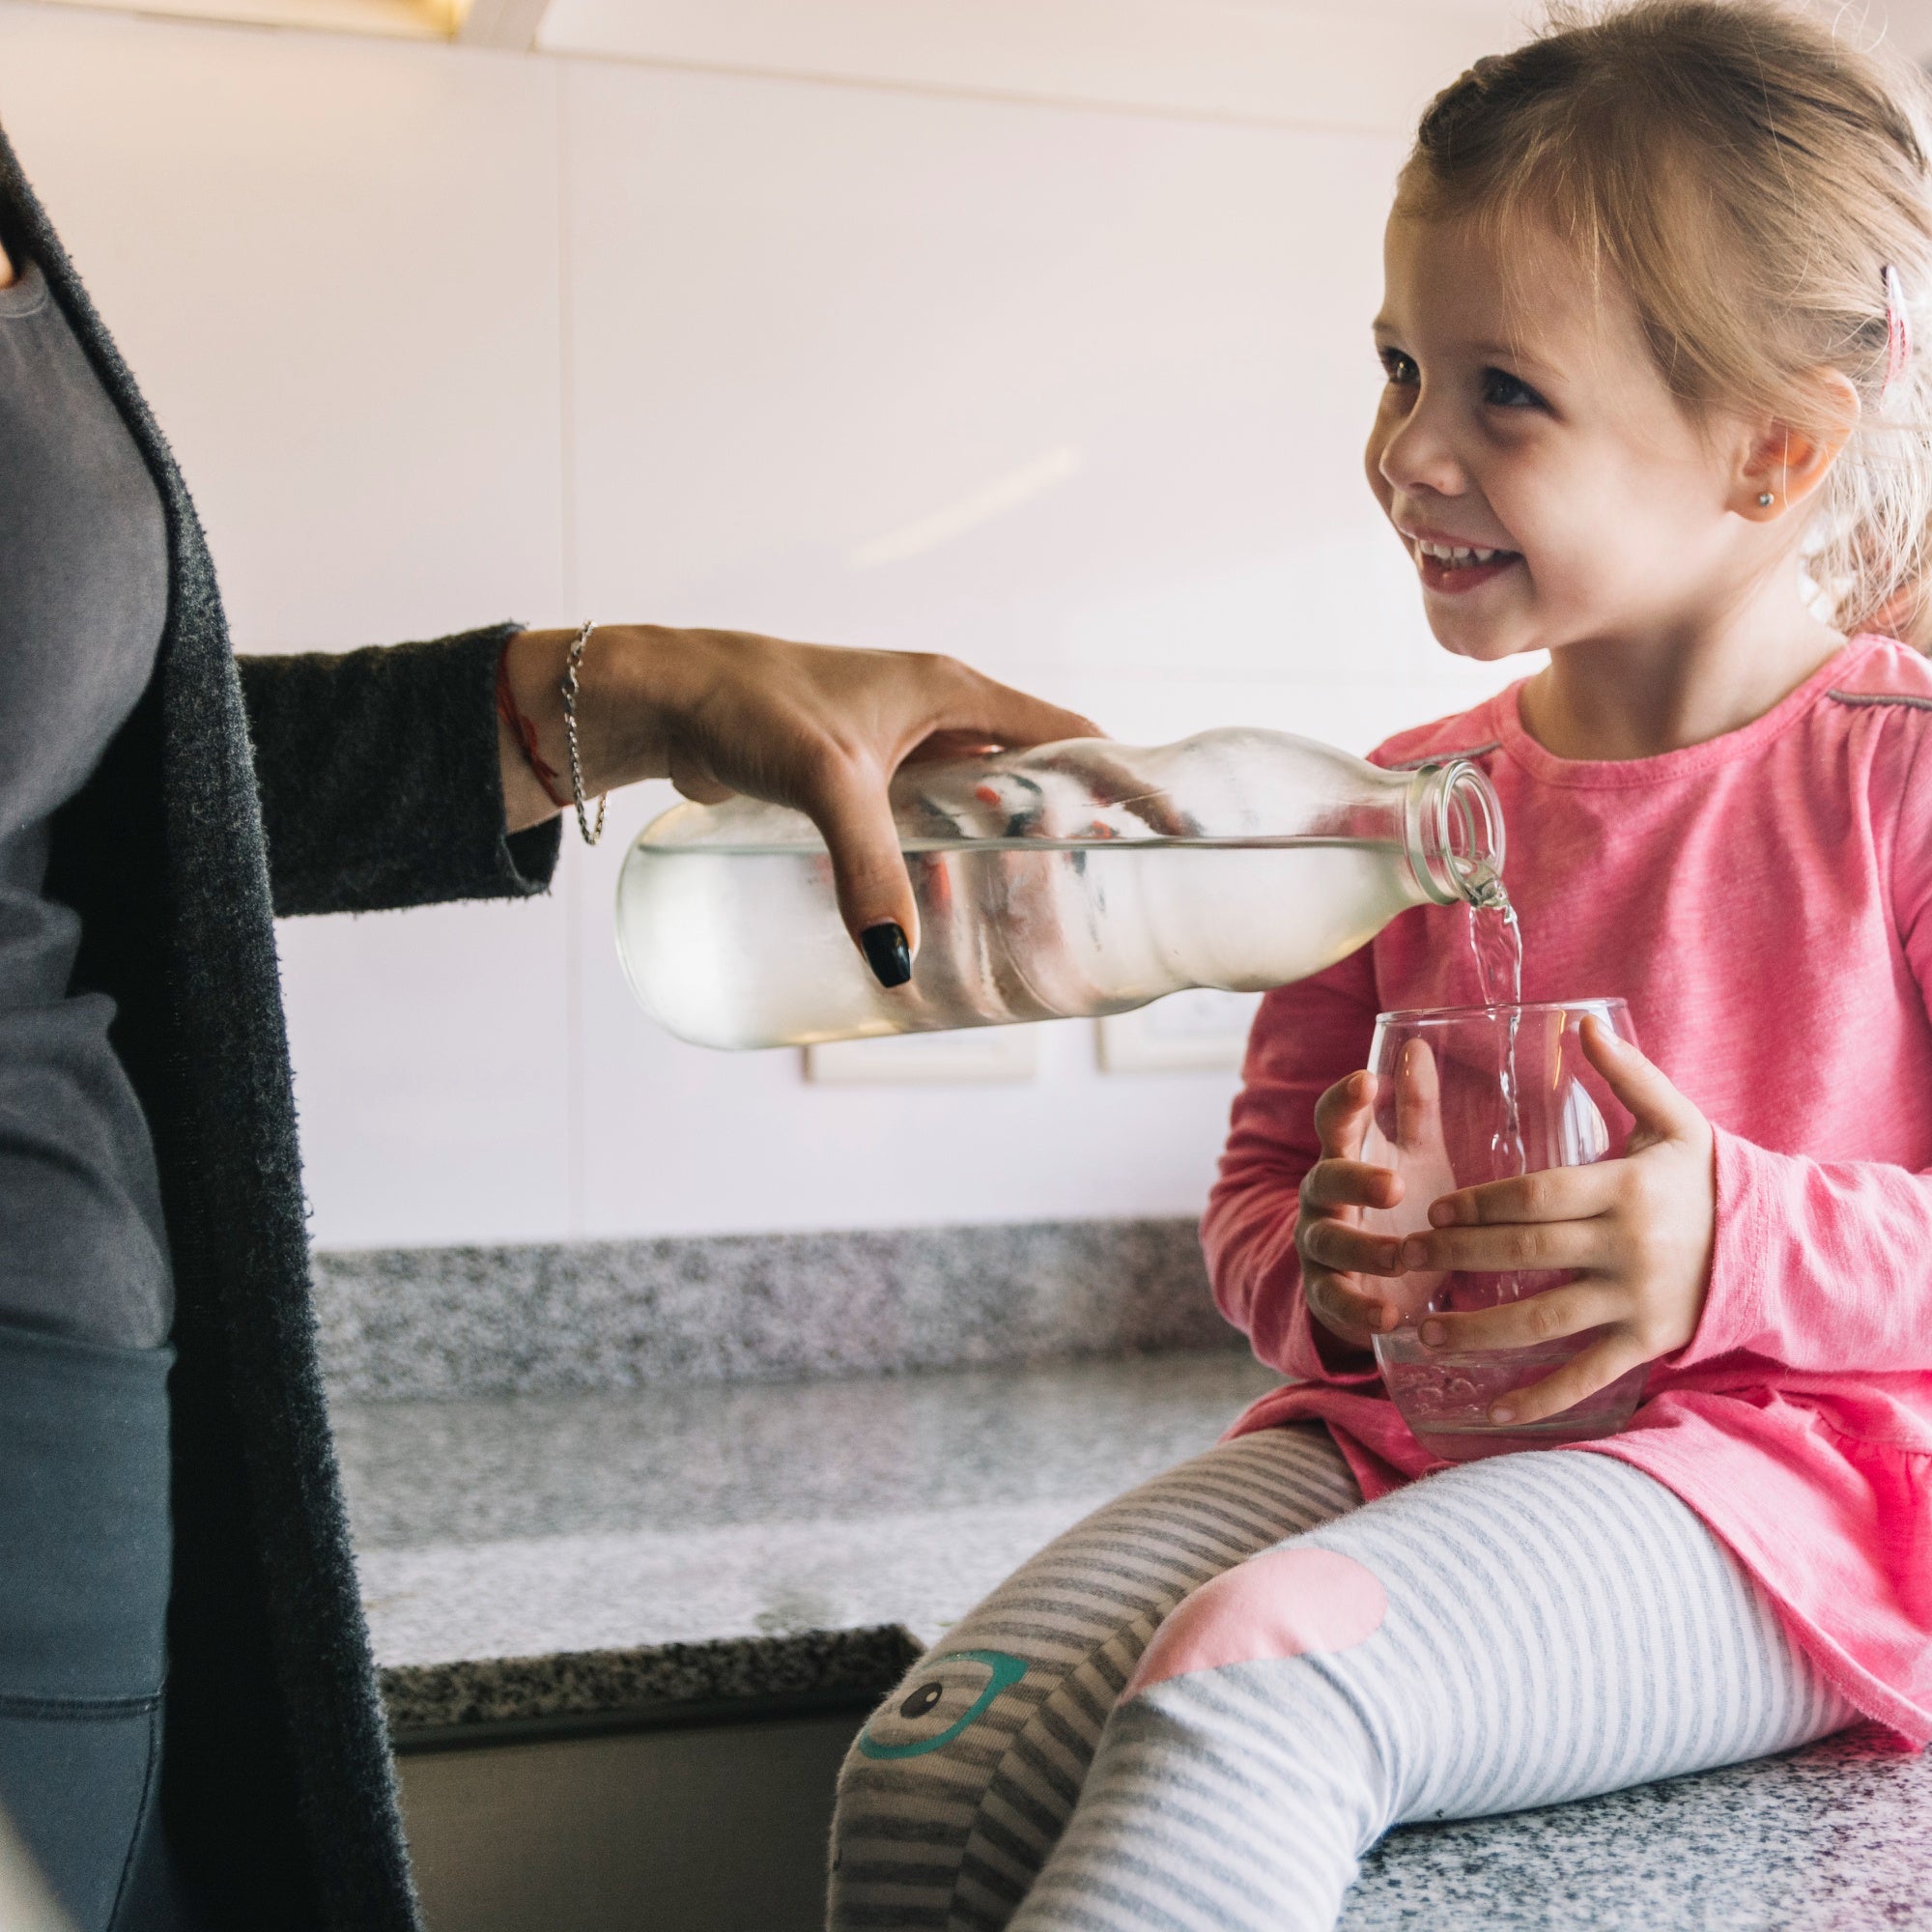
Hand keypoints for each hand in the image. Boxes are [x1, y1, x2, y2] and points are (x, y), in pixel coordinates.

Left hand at [499, 624, 1098, 977]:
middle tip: (1090, 903)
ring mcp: (896, 748)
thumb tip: (897, 960)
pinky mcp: (856, 781)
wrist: (663, 697)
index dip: (1122, 782)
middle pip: (1031, 777)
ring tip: (1026, 921)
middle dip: (1063, 835)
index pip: (1071, 734)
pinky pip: (922, 826)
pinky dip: (941, 864)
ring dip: (999, 856)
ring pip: (975, 807)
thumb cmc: (747, 705)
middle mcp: (936, 714)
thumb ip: (867, 868)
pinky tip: (937, 912)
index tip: (1165, 832)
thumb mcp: (827, 781)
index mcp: (956, 690)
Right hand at [1297, 1070, 1409, 1356]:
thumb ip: (1414, 1108)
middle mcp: (1322, 1198)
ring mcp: (1319, 1245)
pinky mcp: (1327, 1294)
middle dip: (1356, 1180)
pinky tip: (1390, 1315)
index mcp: (1343, 1156)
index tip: (1367, 1081)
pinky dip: (1360, 1309)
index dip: (1346, 1101)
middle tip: (1397, 1184)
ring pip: (1329, 1242)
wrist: (1372, 1279)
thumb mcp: (1413, 1156)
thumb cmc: (1399, 1206)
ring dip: (1365, 1249)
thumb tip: (1418, 1044)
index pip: (1333, 1120)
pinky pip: (1335, 1300)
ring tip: (1402, 1257)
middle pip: (1324, 1180)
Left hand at [1393, 1017, 1714, 1425]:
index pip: (1536, 1196)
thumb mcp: (1674, 1121)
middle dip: (1459, 1258)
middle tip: (1405, 1260)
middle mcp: (1627, 1246)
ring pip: (1543, 1319)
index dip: (1480, 1204)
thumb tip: (1581, 1023)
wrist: (1774, 1247)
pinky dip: (1539, 1397)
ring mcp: (1635, 1299)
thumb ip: (1626, 1075)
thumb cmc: (1705, 1178)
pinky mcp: (1645, 1341)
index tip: (1435, 1210)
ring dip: (1479, 1331)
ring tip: (1424, 1334)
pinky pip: (1585, 1374)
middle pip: (1526, 1253)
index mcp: (1624, 1189)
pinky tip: (1491, 1412)